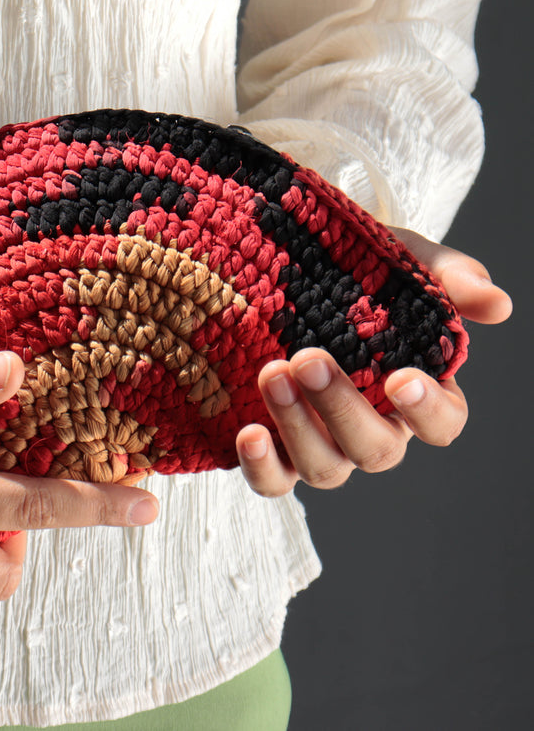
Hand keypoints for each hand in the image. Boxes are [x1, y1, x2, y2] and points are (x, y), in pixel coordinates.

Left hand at [234, 227, 512, 495]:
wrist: (283, 264)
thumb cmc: (355, 271)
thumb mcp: (399, 261)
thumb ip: (446, 278)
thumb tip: (496, 304)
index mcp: (414, 391)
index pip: (442, 422)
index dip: (427, 409)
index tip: (400, 377)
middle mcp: (372, 427)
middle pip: (375, 449)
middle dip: (342, 409)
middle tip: (307, 360)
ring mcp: (321, 443)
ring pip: (324, 468)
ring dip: (297, 429)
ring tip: (271, 375)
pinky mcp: (274, 449)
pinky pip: (273, 481)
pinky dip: (261, 467)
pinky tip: (247, 433)